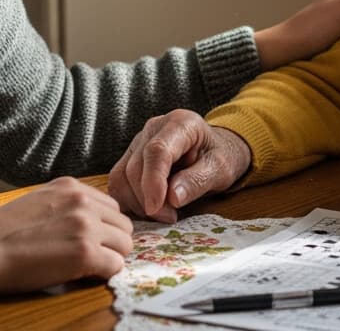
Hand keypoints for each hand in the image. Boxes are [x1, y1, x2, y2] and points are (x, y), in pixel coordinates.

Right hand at [0, 177, 132, 302]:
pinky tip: (83, 275)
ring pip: (125, 245)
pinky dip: (104, 274)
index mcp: (72, 187)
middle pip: (123, 225)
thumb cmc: (1, 232)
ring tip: (86, 267)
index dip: (105, 228)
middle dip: (112, 243)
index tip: (92, 241)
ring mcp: (86, 226)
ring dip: (110, 258)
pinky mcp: (85, 253)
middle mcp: (83, 201)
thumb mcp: (40, 201)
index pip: (112, 207)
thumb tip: (92, 223)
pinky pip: (116, 265)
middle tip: (92, 257)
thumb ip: (68, 205)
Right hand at [107, 109, 251, 222]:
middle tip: (170, 217)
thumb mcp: (220, 170)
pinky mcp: (129, 157)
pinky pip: (118, 183)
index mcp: (180, 123)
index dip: (153, 182)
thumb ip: (198, 181)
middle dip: (148, 198)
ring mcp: (138, 142)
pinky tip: (150, 211)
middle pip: (136, 166)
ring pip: (122, 176)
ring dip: (137, 203)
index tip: (156, 209)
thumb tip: (172, 198)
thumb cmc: (221, 157)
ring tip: (163, 214)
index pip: (157, 151)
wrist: (214, 150)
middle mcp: (153, 128)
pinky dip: (129, 202)